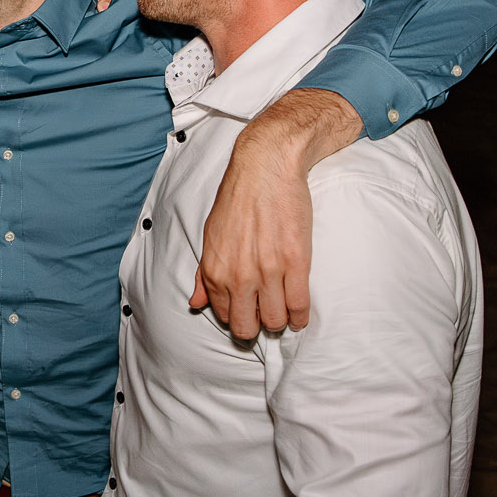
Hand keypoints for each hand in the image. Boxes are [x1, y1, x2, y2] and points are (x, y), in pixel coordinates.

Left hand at [192, 87, 363, 337]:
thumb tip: (196, 304)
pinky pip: (298, 306)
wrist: (265, 168)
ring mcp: (268, 272)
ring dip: (280, 321)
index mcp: (215, 271)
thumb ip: (203, 274)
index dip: (238, 317)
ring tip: (283, 311)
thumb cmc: (237, 198)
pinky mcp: (295, 263)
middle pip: (247, 327)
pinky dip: (300, 316)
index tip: (248, 311)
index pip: (224, 316)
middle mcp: (239, 277)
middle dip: (256, 326)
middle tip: (265, 316)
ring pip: (275, 321)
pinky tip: (299, 312)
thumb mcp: (210, 236)